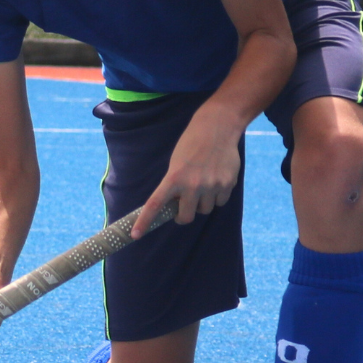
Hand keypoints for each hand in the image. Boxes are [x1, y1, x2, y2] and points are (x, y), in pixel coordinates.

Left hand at [133, 115, 241, 236]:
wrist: (217, 127)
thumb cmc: (192, 144)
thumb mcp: (176, 163)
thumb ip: (175, 184)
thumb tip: (176, 206)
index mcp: (174, 177)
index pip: (155, 204)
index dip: (144, 221)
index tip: (135, 235)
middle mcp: (192, 184)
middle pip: (185, 217)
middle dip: (183, 215)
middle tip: (183, 206)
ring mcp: (211, 185)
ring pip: (204, 210)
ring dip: (201, 203)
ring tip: (203, 184)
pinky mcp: (227, 184)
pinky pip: (220, 202)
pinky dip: (217, 197)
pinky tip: (216, 180)